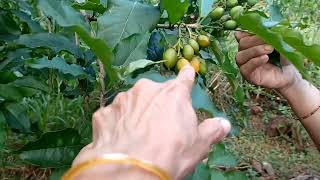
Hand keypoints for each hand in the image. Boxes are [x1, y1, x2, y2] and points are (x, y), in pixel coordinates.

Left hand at [72, 66, 230, 179]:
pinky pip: (114, 116)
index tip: (187, 71)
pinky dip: (118, 124)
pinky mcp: (103, 114)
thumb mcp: (198, 146)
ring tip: (138, 135)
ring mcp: (122, 100)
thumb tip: (224, 124)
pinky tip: (120, 139)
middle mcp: (146, 90)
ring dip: (137, 113)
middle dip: (159, 104)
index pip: (184, 79)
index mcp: (173, 95)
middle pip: (156, 92)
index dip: (186, 76)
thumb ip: (212, 131)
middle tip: (160, 125)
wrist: (130, 170)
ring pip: (133, 102)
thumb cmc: (171, 154)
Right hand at [235, 31, 301, 90]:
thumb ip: (268, 35)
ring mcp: (245, 65)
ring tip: (270, 49)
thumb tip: (262, 27)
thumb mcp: (278, 43)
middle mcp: (245, 53)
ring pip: (240, 56)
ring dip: (255, 50)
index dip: (251, 31)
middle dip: (255, 40)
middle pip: (242, 44)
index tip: (264, 30)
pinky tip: (265, 58)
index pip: (244, 35)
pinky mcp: (248, 76)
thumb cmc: (283, 57)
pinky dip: (255, 61)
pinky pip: (245, 68)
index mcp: (250, 43)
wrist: (289, 74)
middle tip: (270, 41)